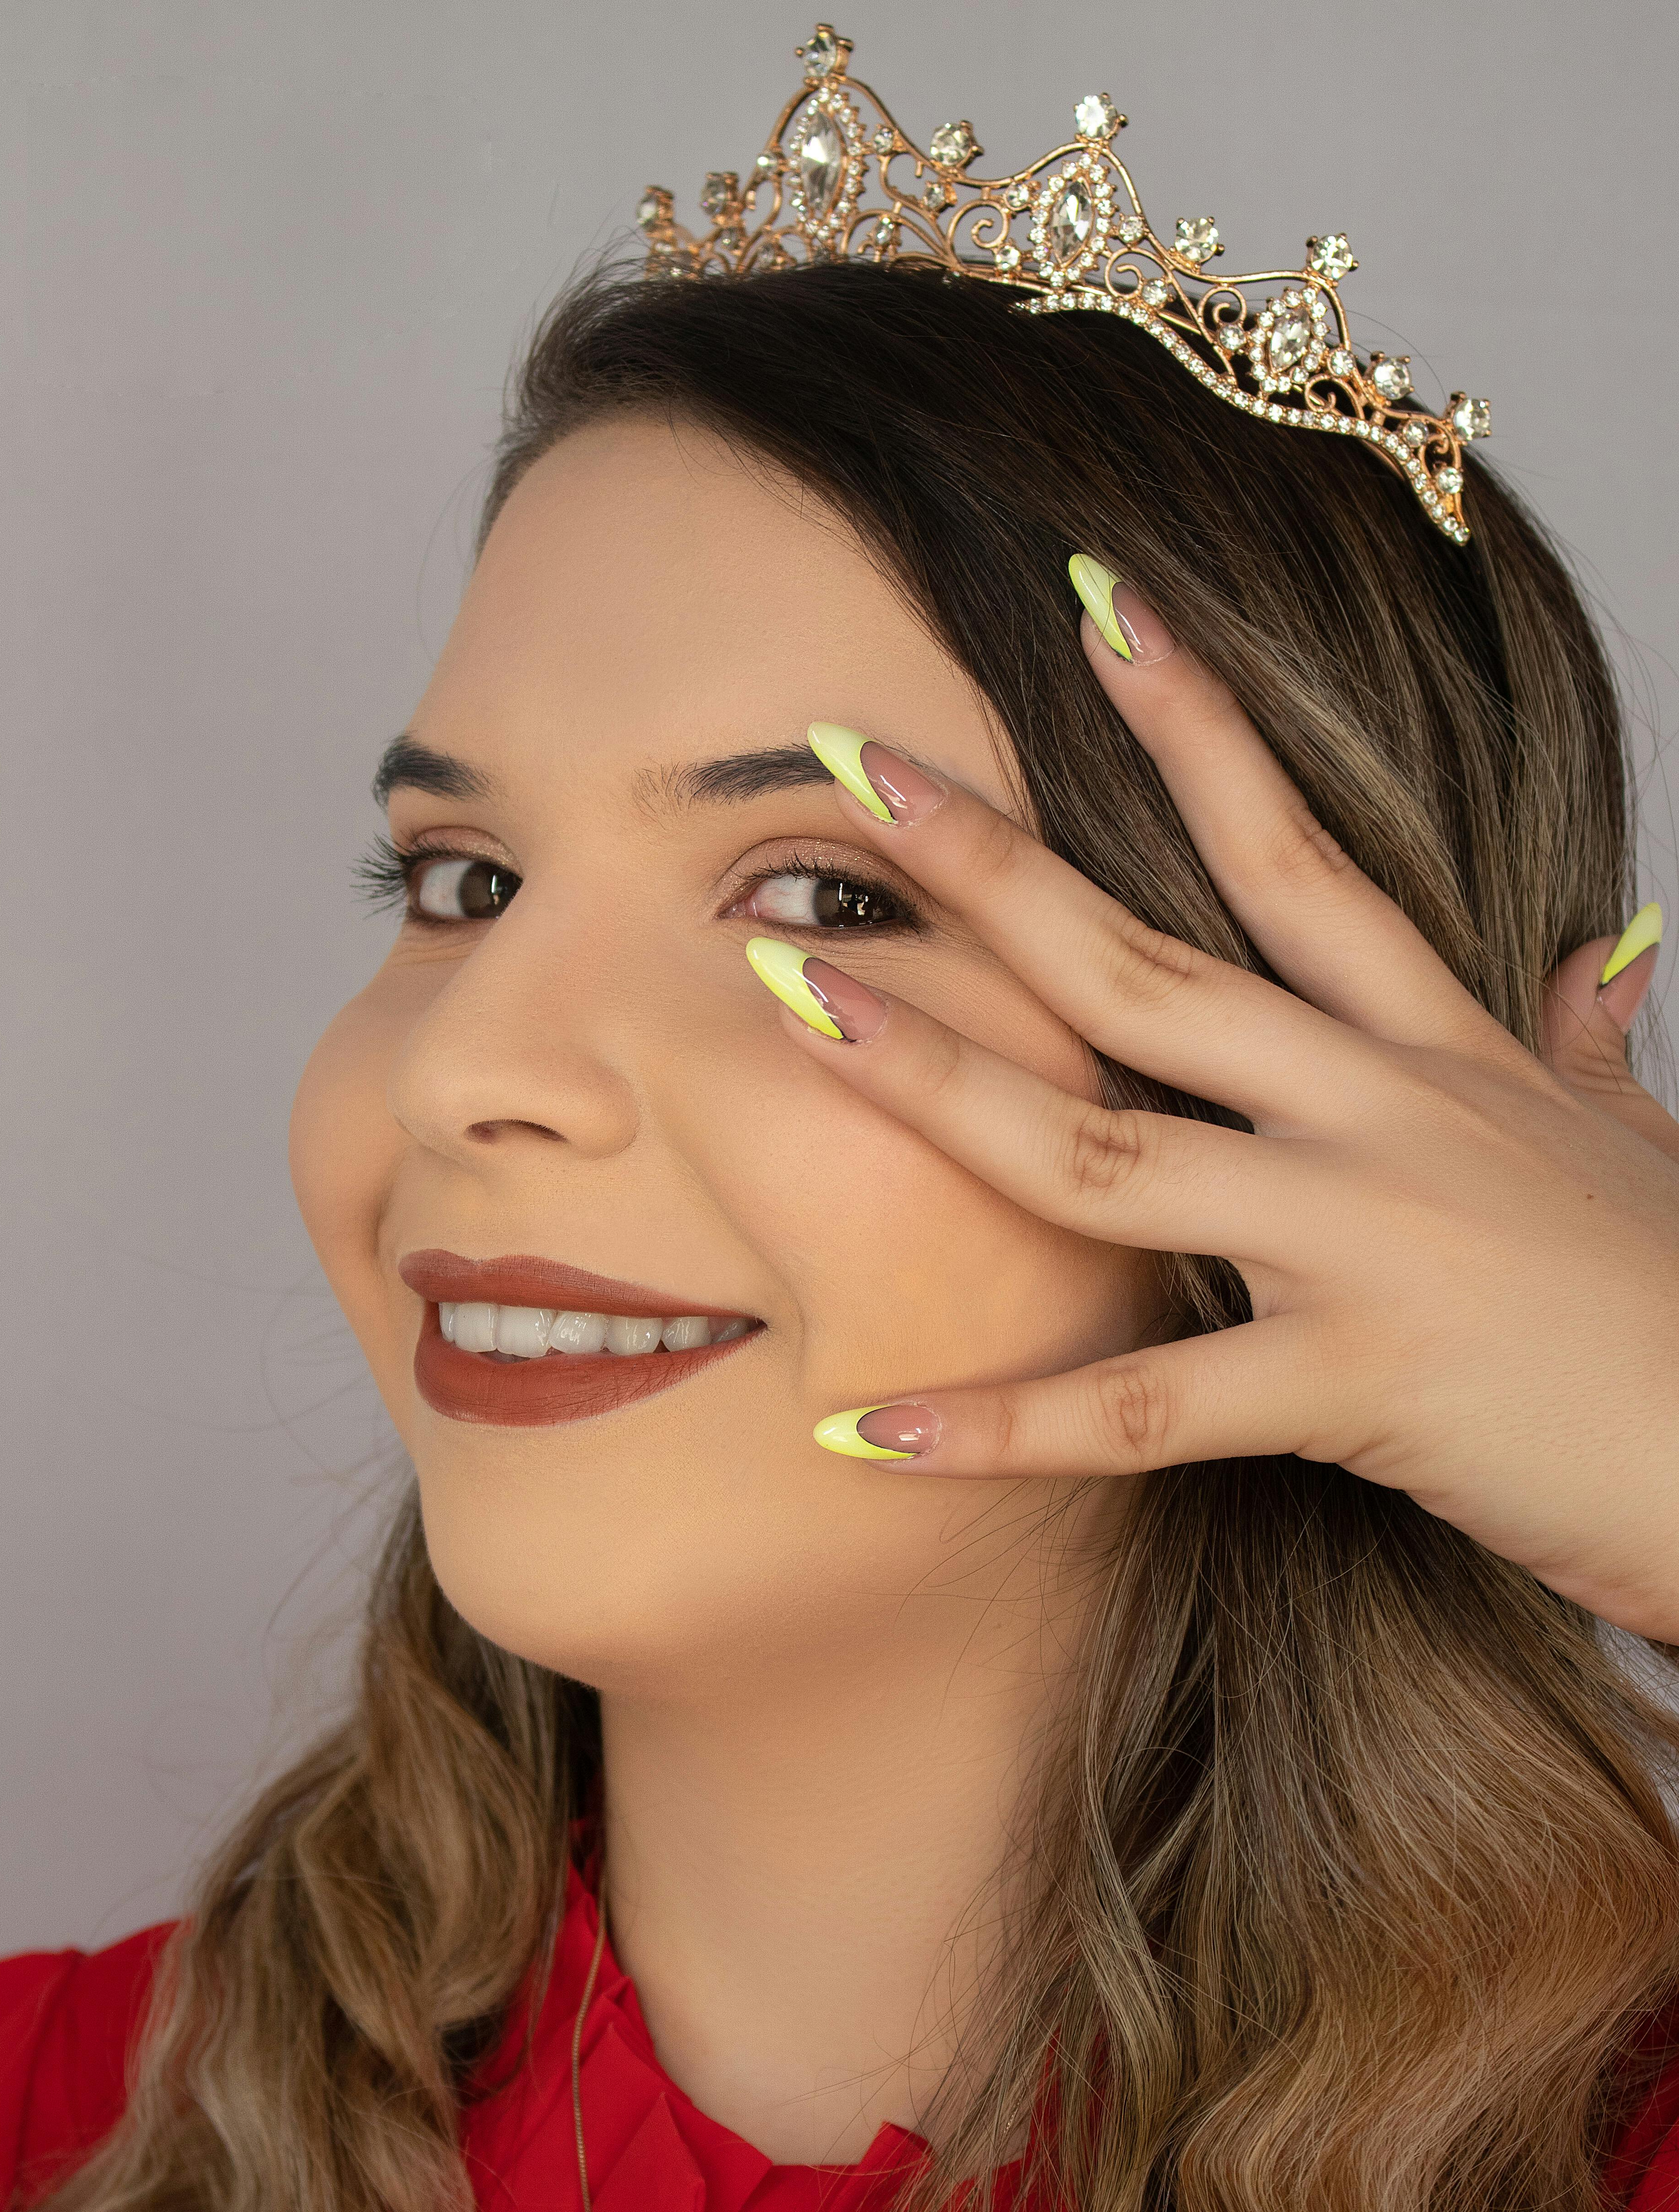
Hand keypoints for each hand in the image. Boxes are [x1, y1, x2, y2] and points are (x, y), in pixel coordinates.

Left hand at [752, 570, 1678, 1641]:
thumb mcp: (1632, 1141)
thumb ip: (1587, 1043)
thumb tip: (1609, 950)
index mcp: (1438, 1055)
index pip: (1296, 854)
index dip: (1195, 723)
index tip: (1095, 608)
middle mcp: (1385, 1118)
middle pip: (1152, 968)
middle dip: (994, 866)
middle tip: (848, 762)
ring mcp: (1367, 1243)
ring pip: (1108, 1156)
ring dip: (937, 1081)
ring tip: (791, 1010)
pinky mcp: (1360, 1382)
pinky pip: (1142, 1412)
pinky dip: (1000, 1425)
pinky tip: (862, 1430)